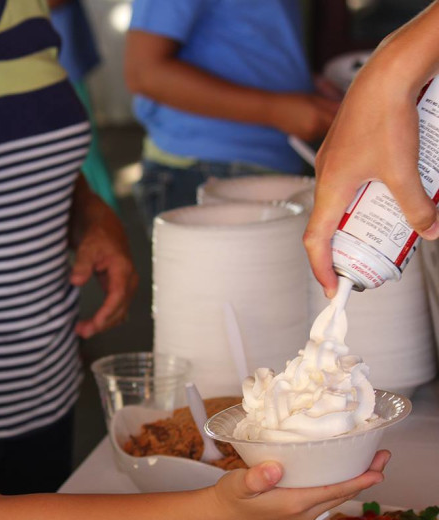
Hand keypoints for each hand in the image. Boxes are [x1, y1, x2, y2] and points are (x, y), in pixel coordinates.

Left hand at [69, 181, 136, 338]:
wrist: (103, 226)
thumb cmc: (96, 235)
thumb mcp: (86, 246)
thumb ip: (82, 264)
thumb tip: (75, 281)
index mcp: (122, 269)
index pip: (117, 297)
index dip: (105, 314)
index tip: (92, 326)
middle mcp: (129, 279)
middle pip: (119, 309)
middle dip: (102, 324)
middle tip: (80, 332)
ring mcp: (126, 285)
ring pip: (119, 312)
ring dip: (103, 323)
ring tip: (81, 329)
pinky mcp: (119, 287)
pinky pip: (116, 308)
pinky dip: (105, 318)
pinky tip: (90, 323)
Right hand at [208, 450, 389, 519]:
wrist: (223, 514)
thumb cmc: (231, 498)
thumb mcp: (238, 485)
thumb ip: (255, 478)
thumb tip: (274, 469)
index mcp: (294, 503)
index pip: (334, 491)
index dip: (358, 481)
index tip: (377, 471)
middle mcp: (304, 511)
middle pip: (342, 493)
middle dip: (365, 477)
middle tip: (382, 457)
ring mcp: (303, 513)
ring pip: (337, 496)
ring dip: (356, 480)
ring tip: (371, 463)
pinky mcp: (299, 509)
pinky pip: (327, 497)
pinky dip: (341, 484)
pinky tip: (341, 472)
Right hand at [270, 93, 339, 141]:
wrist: (273, 110)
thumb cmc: (291, 101)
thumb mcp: (313, 98)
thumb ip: (330, 103)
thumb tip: (344, 107)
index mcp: (318, 116)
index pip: (340, 116)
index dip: (346, 111)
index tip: (350, 108)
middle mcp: (315, 128)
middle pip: (336, 125)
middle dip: (338, 118)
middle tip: (337, 111)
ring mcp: (310, 135)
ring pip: (329, 130)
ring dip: (329, 124)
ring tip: (322, 115)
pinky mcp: (307, 138)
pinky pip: (320, 134)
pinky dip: (321, 128)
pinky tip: (313, 121)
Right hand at [303, 65, 438, 296]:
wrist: (385, 75)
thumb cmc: (385, 119)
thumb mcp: (405, 172)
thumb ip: (416, 206)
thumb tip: (430, 231)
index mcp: (329, 188)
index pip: (315, 239)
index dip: (321, 268)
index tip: (333, 288)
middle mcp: (326, 176)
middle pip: (326, 223)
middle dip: (343, 247)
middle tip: (364, 261)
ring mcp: (335, 160)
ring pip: (339, 201)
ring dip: (355, 220)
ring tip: (381, 228)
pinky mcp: (347, 147)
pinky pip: (349, 183)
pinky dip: (363, 196)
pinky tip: (389, 191)